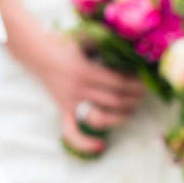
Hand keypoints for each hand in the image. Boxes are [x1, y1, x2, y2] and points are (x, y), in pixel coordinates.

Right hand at [32, 35, 144, 154]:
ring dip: (121, 118)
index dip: (136, 84)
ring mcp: (70, 102)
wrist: (36, 51)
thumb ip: (106, 39)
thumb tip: (132, 43)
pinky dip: (85, 143)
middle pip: (114, 101)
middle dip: (134, 98)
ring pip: (101, 118)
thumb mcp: (86, 36)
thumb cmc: (64, 43)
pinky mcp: (63, 110)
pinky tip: (101, 146)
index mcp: (86, 71)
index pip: (119, 82)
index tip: (147, 80)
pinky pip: (71, 132)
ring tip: (132, 111)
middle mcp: (79, 89)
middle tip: (145, 93)